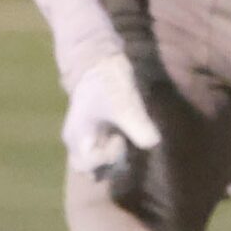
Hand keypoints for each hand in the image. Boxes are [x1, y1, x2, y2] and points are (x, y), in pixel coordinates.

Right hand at [62, 52, 160, 182]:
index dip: (108, 158)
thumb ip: (137, 125)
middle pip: (91, 171)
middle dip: (110, 164)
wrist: (99, 59)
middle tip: (122, 142)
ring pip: (98, 166)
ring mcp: (86, 139)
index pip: (89, 166)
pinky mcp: (95, 134)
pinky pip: (103, 154)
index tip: (120, 140)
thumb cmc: (107, 81)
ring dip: (115, 160)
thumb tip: (152, 144)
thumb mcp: (125, 103)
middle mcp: (78, 142)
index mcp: (78, 137)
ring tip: (126, 139)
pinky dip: (116, 153)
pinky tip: (127, 138)